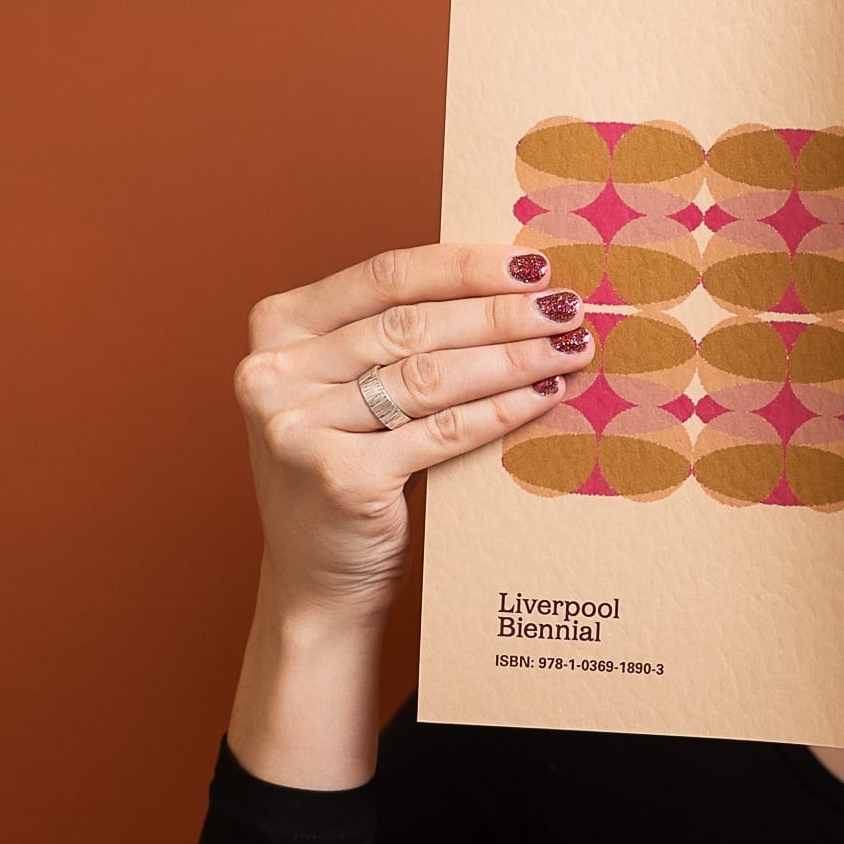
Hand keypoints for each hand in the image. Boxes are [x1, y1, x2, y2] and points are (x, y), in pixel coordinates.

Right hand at [234, 242, 597, 626]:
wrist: (317, 580)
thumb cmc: (351, 471)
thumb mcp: (350, 391)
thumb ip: (396, 339)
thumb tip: (513, 287)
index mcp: (278, 327)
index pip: (387, 277)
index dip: (466, 267)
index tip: (533, 264)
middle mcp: (273, 372)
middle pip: (413, 326)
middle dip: (502, 313)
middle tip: (569, 307)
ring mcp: (298, 426)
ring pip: (431, 377)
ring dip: (513, 358)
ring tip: (570, 347)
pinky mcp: (338, 477)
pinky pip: (443, 431)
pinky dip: (502, 410)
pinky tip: (545, 395)